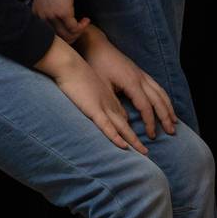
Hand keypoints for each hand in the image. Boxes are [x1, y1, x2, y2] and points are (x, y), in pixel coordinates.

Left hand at [32, 0, 88, 41]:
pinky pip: (74, 28)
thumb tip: (58, 17)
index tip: (70, 29)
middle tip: (79, 30)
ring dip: (77, 33)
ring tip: (83, 25)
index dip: (61, 34)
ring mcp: (52, 16)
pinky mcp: (63, 13)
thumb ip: (48, 9)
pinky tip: (86, 20)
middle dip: (70, 36)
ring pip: (66, 35)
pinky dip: (82, 27)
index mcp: (36, 15)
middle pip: (57, 37)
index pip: (48, 34)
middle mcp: (42, 18)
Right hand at [35, 38, 146, 152]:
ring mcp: (104, 107)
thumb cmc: (76, 75)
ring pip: (122, 128)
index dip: (129, 131)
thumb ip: (98, 98)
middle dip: (137, 140)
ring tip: (144, 153)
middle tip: (146, 152)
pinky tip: (124, 146)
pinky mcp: (94, 109)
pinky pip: (106, 127)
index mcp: (109, 100)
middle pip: (127, 126)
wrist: (70, 65)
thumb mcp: (90, 88)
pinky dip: (115, 137)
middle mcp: (110, 105)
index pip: (122, 118)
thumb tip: (100, 108)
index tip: (135, 141)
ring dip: (133, 141)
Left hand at [80, 25, 176, 140]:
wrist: (96, 45)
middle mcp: (140, 78)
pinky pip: (157, 86)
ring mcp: (141, 74)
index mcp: (131, 82)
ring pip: (161, 92)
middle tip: (171, 132)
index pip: (146, 107)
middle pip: (158, 100)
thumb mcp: (102, 85)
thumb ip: (113, 102)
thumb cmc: (96, 65)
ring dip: (168, 107)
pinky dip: (164, 97)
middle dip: (165, 117)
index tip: (151, 135)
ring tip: (174, 121)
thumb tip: (125, 120)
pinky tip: (165, 104)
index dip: (150, 122)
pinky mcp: (140, 72)